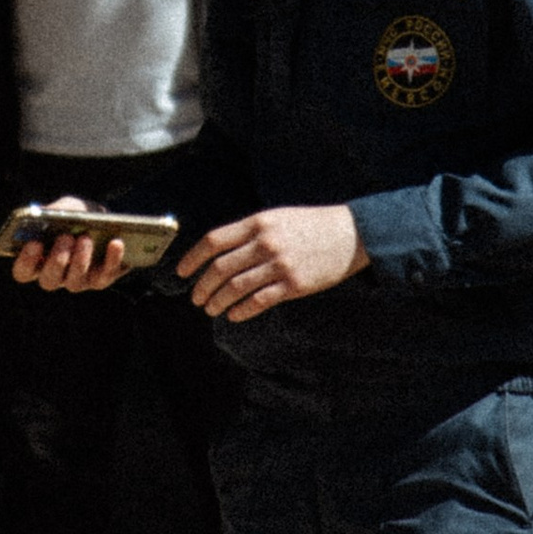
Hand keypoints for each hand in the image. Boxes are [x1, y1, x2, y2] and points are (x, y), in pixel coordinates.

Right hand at [9, 195, 129, 294]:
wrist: (105, 220)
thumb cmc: (76, 215)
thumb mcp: (64, 207)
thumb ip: (54, 211)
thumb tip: (49, 215)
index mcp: (37, 260)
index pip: (23, 271)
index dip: (26, 261)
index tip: (34, 243)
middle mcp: (55, 276)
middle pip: (49, 280)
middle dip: (57, 259)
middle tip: (65, 237)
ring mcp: (78, 281)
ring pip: (75, 282)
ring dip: (80, 260)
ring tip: (85, 238)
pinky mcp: (101, 280)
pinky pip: (105, 275)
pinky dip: (112, 259)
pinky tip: (115, 242)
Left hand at [178, 205, 368, 321]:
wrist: (352, 234)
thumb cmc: (312, 225)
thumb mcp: (277, 218)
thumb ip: (250, 232)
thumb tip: (219, 251)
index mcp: (258, 223)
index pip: (213, 241)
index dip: (192, 258)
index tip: (181, 272)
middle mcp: (265, 243)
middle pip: (220, 268)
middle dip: (202, 286)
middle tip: (195, 297)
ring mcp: (279, 265)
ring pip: (236, 287)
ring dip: (218, 301)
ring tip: (211, 309)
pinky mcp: (294, 285)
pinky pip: (259, 301)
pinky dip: (241, 310)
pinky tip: (234, 315)